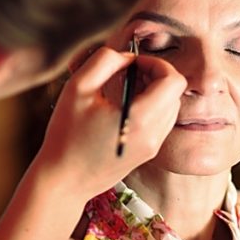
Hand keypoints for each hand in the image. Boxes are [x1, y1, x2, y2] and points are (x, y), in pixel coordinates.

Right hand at [31, 46, 183, 201]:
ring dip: (154, 90)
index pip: (173, 81)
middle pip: (175, 92)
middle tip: (128, 73)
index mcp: (140, 119)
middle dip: (155, 75)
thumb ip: (105, 61)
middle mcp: (154, 135)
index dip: (156, 64)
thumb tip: (128, 58)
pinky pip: (162, 121)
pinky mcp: (148, 153)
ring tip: (125, 89)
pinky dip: (151, 106)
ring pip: (171, 106)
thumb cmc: (65, 135)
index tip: (133, 63)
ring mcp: (153, 146)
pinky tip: (125, 106)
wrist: (64, 181)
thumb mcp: (77, 88)